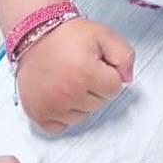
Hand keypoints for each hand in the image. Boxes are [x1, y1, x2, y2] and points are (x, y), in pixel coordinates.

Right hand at [15, 18, 135, 134]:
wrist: (35, 35)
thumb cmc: (67, 35)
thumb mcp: (104, 35)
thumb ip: (124, 56)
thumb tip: (127, 78)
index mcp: (86, 73)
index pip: (114, 89)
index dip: (109, 74)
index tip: (97, 64)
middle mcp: (68, 93)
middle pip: (99, 104)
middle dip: (96, 88)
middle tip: (81, 69)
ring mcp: (51, 106)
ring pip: (82, 116)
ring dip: (80, 102)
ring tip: (69, 80)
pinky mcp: (37, 113)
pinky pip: (60, 127)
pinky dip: (62, 115)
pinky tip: (59, 96)